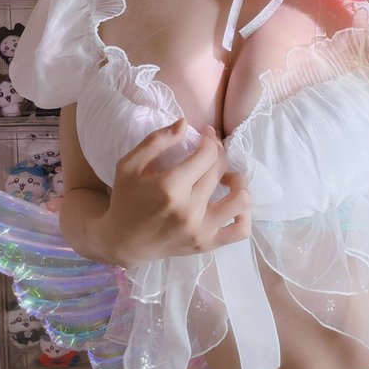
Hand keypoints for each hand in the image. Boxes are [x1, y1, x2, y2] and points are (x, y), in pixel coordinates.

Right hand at [102, 118, 250, 266]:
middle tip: (211, 151)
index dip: (210, 139)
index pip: (206, 154)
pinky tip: (233, 204)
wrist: (123, 242)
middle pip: (219, 171)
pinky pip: (240, 231)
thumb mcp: (128, 165)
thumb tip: (185, 123)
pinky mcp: (206, 244)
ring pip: (240, 200)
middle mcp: (188, 209)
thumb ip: (156, 141)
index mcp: (169, 186)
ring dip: (239, 183)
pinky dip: (244, 216)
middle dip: (219, 154)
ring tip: (228, 178)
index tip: (206, 134)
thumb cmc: (126, 200)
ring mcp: (200, 230)